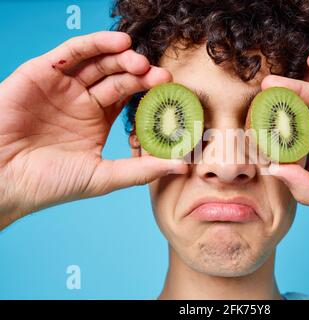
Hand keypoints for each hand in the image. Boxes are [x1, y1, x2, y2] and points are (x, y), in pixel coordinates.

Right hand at [0, 31, 186, 228]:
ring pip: (98, 62)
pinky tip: (118, 44)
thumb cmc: (50, 184)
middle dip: (139, 73)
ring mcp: (63, 86)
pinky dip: (94, 44)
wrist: (3, 181)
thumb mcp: (103, 176)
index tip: (170, 90)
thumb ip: (142, 169)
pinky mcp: (41, 73)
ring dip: (121, 57)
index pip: (129, 98)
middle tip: (160, 74)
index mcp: (96, 120)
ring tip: (140, 60)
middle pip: (117, 77)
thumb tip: (183, 168)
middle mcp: (82, 100)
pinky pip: (71, 53)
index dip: (148, 92)